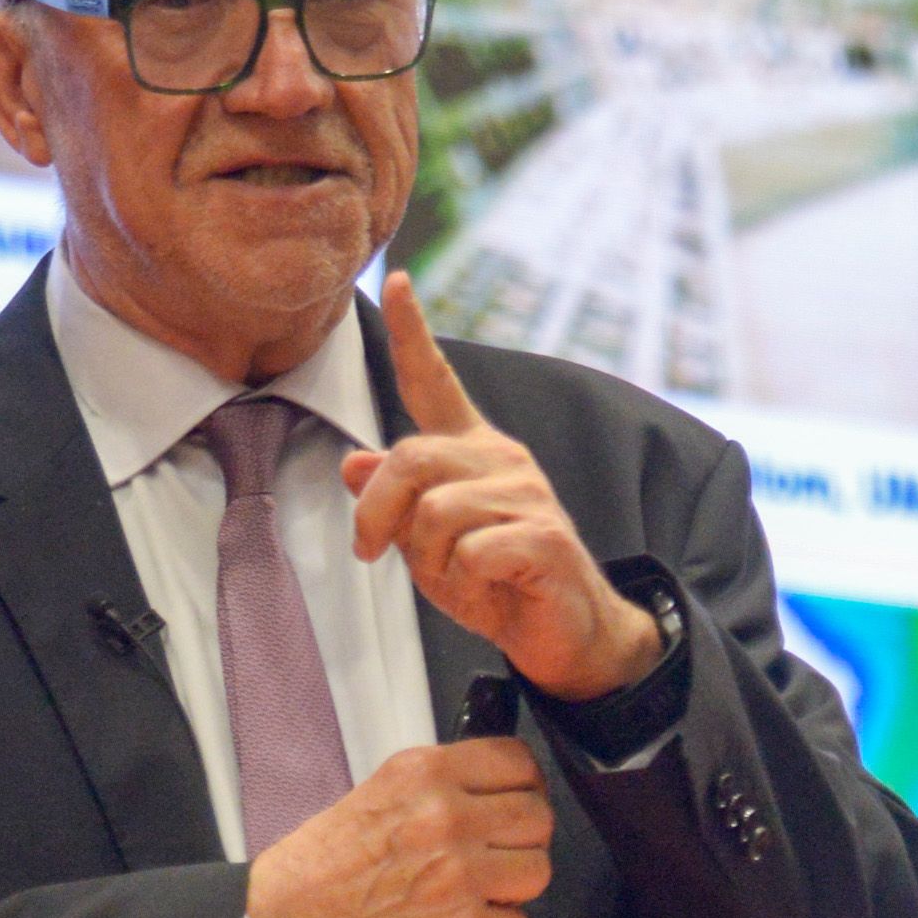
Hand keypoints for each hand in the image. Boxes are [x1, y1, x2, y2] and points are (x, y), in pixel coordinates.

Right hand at [247, 737, 550, 917]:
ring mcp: (462, 876)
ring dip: (513, 887)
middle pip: (538, 817)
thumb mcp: (374, 797)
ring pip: (537, 871)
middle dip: (523, 839)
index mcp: (425, 774)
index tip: (513, 805)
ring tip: (475, 896)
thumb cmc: (315, 871)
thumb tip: (491, 796)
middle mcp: (449, 816)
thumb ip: (436, 791)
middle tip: (495, 857)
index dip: (523, 787)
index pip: (517, 761)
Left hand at [342, 271, 672, 702]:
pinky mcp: (546, 536)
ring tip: (456, 578)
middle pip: (410, 458)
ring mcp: (528, 495)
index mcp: (473, 452)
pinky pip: (473, 550)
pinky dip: (466, 580)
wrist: (565, 635)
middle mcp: (502, 460)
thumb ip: (393, 502)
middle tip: (370, 552)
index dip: (412, 333)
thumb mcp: (427, 544)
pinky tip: (492, 587)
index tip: (393, 282)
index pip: (435, 383)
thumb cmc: (497, 585)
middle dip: (377, 512)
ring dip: (428, 560)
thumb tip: (352, 462)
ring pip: (436, 512)